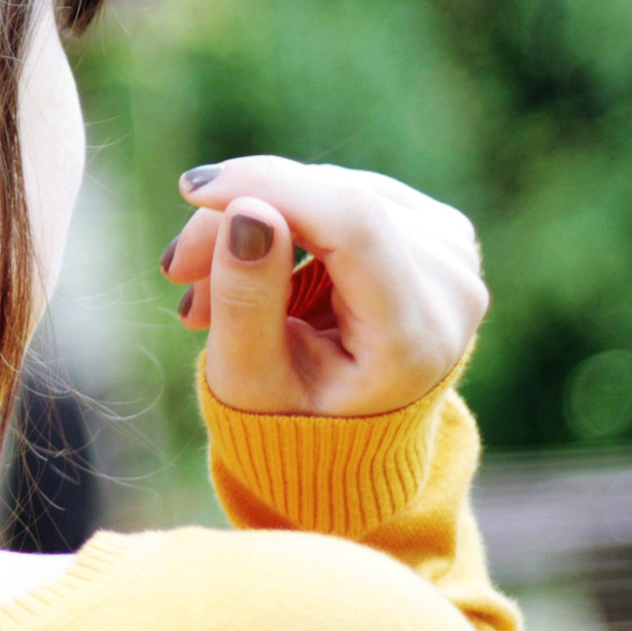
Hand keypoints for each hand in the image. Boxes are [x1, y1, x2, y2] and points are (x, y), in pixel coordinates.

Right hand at [158, 157, 488, 416]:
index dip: (269, 189)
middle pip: (331, 203)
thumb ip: (246, 302)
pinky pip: (341, 193)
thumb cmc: (294, 420)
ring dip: (254, 220)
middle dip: (238, 218)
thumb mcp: (250, 382)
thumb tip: (247, 211)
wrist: (353, 440)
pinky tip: (254, 259)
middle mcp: (452, 285)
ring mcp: (453, 252)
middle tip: (178, 272)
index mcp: (416, 336)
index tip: (190, 191)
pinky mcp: (437, 228)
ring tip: (208, 285)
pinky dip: (285, 216)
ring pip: (328, 190)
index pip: (352, 224)